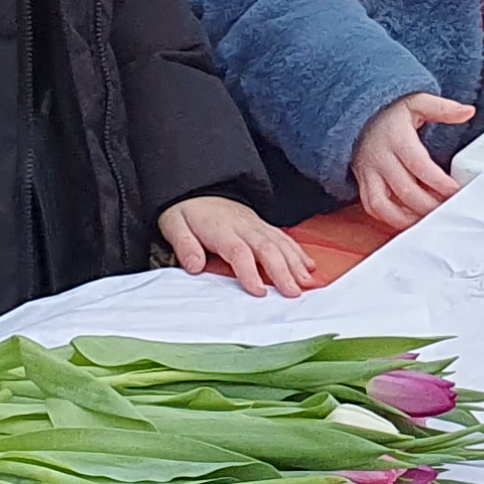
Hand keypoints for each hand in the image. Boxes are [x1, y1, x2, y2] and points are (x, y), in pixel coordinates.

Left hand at [161, 196, 317, 295]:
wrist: (197, 190)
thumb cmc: (186, 213)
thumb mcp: (174, 225)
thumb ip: (184, 245)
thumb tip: (193, 266)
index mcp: (220, 228)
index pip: (238, 251)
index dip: (249, 271)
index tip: (259, 291)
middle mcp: (243, 225)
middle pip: (266, 248)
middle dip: (282, 270)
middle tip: (293, 292)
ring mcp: (256, 225)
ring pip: (280, 243)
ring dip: (296, 263)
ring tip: (307, 283)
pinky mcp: (263, 226)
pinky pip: (284, 238)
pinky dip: (298, 252)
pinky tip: (309, 266)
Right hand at [351, 92, 473, 228]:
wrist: (357, 114)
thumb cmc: (390, 111)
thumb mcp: (417, 101)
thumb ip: (442, 108)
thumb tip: (468, 112)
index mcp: (396, 138)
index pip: (419, 164)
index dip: (439, 182)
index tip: (456, 191)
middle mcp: (379, 158)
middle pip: (405, 190)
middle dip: (429, 205)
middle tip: (449, 209)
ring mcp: (368, 173)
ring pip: (384, 205)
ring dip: (409, 217)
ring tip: (431, 219)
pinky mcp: (362, 183)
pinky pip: (373, 208)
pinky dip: (391, 219)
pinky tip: (411, 219)